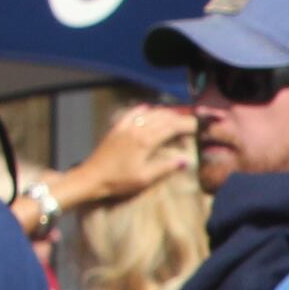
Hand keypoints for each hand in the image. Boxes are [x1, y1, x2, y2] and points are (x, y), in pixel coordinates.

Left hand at [68, 104, 197, 205]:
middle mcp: (136, 130)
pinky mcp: (116, 129)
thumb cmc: (119, 181)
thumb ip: (165, 167)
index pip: (171, 128)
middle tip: (189, 120)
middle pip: (161, 118)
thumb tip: (185, 160)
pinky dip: (141, 110)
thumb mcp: (145, 178)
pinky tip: (147, 108)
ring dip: (163, 112)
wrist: (91, 178)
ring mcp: (125, 128)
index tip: (197, 126)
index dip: (186, 125)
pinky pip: (131, 114)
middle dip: (177, 117)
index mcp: (145, 141)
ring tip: (174, 115)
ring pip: (148, 114)